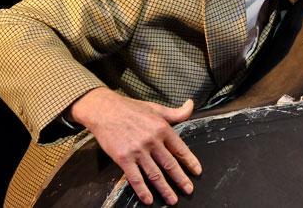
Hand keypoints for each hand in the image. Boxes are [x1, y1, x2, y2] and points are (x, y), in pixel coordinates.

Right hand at [69, 87, 201, 205]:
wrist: (105, 110)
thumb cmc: (132, 109)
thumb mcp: (157, 108)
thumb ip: (176, 112)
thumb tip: (191, 105)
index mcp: (162, 128)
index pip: (180, 148)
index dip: (190, 161)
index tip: (197, 171)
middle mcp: (152, 141)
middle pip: (170, 164)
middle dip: (181, 179)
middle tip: (189, 190)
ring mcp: (138, 151)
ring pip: (155, 174)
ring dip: (165, 189)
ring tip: (172, 200)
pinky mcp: (123, 158)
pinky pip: (135, 178)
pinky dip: (143, 191)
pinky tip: (148, 199)